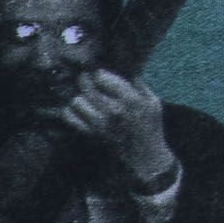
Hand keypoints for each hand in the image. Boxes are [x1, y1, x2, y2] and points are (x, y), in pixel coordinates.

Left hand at [57, 69, 176, 188]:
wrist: (144, 155)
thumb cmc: (150, 125)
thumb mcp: (153, 101)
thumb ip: (138, 84)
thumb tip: (123, 67)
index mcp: (131, 100)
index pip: (102, 77)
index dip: (99, 72)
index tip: (100, 72)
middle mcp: (112, 110)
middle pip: (86, 87)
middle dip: (85, 79)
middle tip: (88, 78)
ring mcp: (98, 123)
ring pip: (76, 101)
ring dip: (80, 96)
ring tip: (86, 96)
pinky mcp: (89, 133)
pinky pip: (70, 117)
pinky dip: (71, 110)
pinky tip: (79, 108)